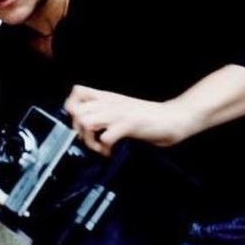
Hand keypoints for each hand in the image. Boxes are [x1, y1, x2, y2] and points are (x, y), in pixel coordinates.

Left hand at [64, 85, 186, 155]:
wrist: (172, 117)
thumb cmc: (150, 116)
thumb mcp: (122, 108)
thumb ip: (106, 111)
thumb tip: (87, 124)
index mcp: (108, 97)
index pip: (77, 91)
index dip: (72, 107)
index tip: (79, 121)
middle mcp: (110, 103)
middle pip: (75, 110)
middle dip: (77, 129)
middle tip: (89, 138)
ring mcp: (118, 113)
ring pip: (86, 122)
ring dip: (88, 140)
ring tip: (99, 147)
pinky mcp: (128, 125)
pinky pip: (105, 138)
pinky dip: (104, 149)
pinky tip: (111, 152)